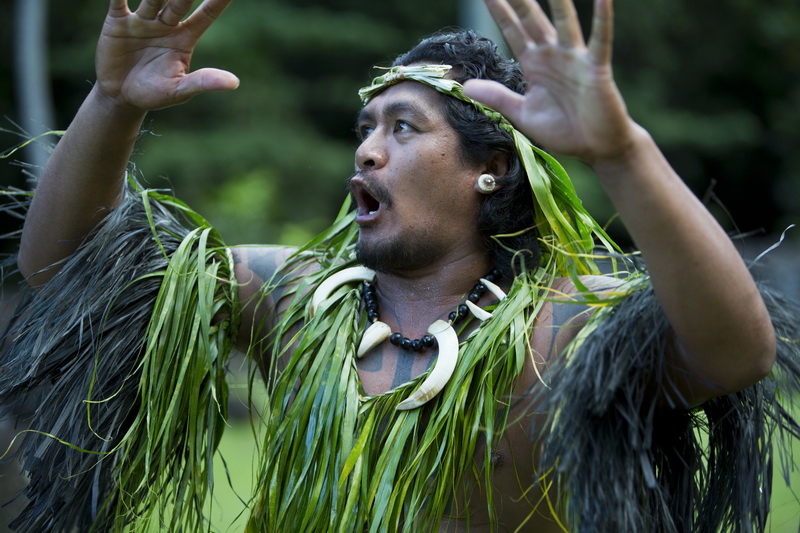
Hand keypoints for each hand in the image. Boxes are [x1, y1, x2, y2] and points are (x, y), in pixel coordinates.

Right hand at [96, 0, 238, 111]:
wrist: (121, 97)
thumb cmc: (155, 94)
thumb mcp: (180, 90)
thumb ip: (204, 82)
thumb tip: (235, 83)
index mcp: (185, 38)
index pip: (206, 15)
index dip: (218, 2)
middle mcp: (166, 25)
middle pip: (179, 2)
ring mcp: (143, 21)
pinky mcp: (117, 21)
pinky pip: (118, 1)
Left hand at [464, 0, 636, 163]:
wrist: (595, 147)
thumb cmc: (563, 130)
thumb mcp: (522, 114)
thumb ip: (497, 97)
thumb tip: (465, 86)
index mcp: (534, 64)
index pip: (511, 30)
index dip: (499, 10)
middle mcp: (553, 54)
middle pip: (532, 19)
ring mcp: (575, 59)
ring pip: (564, 22)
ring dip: (558, 1)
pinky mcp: (596, 68)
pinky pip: (600, 40)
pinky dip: (603, 19)